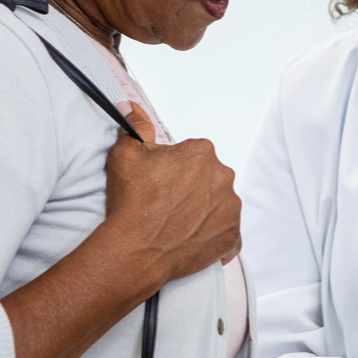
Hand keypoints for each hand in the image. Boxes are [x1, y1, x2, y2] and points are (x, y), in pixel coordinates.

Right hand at [102, 104, 241, 285]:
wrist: (137, 250)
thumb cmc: (132, 202)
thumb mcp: (126, 154)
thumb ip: (135, 126)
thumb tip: (131, 106)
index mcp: (202, 152)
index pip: (193, 155)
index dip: (175, 168)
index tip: (162, 182)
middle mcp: (223, 176)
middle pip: (209, 178)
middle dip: (192, 188)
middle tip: (168, 204)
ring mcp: (231, 208)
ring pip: (219, 203)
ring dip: (205, 210)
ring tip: (178, 223)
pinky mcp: (232, 236)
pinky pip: (228, 233)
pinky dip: (215, 235)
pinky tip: (194, 239)